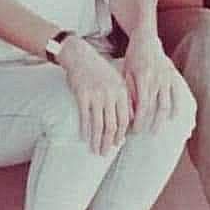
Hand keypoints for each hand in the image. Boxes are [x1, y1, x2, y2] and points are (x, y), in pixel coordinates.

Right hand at [58, 36, 130, 155]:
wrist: (81, 56)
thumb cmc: (99, 71)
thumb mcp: (117, 82)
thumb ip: (124, 99)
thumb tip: (129, 123)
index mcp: (122, 92)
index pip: (126, 119)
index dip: (122, 134)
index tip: (117, 144)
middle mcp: (111, 94)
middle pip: (113, 125)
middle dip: (109, 142)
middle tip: (105, 153)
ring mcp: (96, 95)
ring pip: (99, 125)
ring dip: (97, 141)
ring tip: (95, 150)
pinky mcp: (82, 96)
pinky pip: (84, 118)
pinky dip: (84, 130)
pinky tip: (83, 138)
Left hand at [122, 25, 181, 132]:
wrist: (146, 38)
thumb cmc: (133, 56)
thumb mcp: (126, 72)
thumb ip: (129, 91)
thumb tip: (129, 113)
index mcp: (143, 79)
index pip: (142, 107)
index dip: (139, 122)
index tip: (133, 132)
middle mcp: (157, 80)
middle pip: (155, 109)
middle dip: (148, 125)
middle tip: (142, 135)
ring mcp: (167, 78)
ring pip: (167, 105)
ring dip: (161, 120)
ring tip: (155, 131)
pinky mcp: (173, 76)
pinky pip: (178, 95)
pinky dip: (177, 108)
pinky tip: (174, 118)